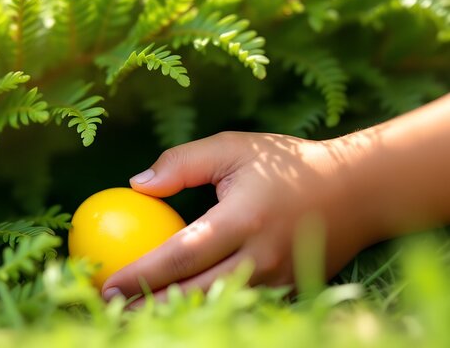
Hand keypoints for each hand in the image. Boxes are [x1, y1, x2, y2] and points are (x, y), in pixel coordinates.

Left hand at [101, 132, 385, 304]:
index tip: (106, 283)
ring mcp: (275, 281)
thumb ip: (182, 162)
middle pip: (192, 293)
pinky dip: (205, 306)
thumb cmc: (286, 165)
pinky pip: (237, 304)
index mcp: (243, 221)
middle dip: (146, 305)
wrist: (355, 192)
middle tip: (109, 306)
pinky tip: (178, 304)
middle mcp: (260, 258)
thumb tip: (137, 185)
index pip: (179, 256)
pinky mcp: (285, 290)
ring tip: (135, 310)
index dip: (139, 274)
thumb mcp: (233, 149)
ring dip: (173, 311)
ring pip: (214, 305)